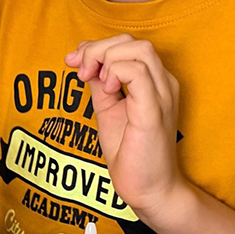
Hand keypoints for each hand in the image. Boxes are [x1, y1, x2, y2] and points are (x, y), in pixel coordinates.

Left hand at [65, 35, 182, 218]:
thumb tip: (85, 63)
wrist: (149, 191)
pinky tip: (107, 89)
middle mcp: (163, 84)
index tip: (71, 62)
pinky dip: (116, 72)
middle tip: (78, 71)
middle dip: (97, 48)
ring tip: (92, 79)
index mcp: (153, 82)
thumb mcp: (108, 110)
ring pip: (138, 50)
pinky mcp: (155, 110)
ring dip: (106, 58)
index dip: (95, 46)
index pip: (126, 45)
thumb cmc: (132, 154)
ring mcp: (162, 95)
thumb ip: (100, 85)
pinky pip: (138, 72)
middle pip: (132, 42)